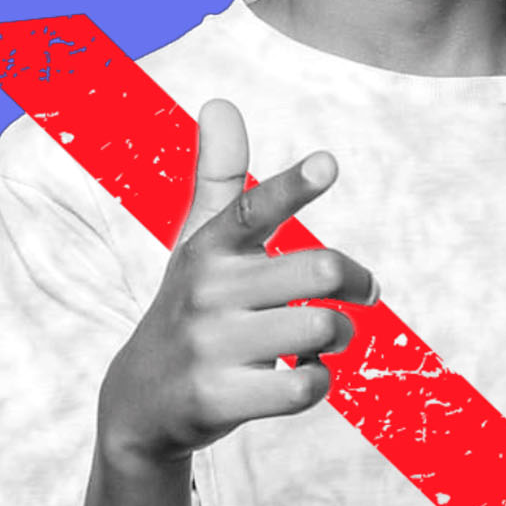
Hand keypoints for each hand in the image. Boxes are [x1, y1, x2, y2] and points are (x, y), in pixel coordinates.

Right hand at [94, 98, 379, 466]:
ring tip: (329, 335)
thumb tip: (219, 103)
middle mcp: (207, 291)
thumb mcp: (198, 243)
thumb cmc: (190, 308)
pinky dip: (320, 380)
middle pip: (317, 269)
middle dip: (356, 280)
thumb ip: (218, 176)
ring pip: (321, 327)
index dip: (292, 186)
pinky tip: (304, 376)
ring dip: (342, 333)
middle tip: (364, 291)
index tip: (328, 163)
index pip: (250, 207)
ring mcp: (210, 347)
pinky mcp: (219, 398)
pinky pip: (305, 386)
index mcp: (208, 247)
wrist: (140, 402)